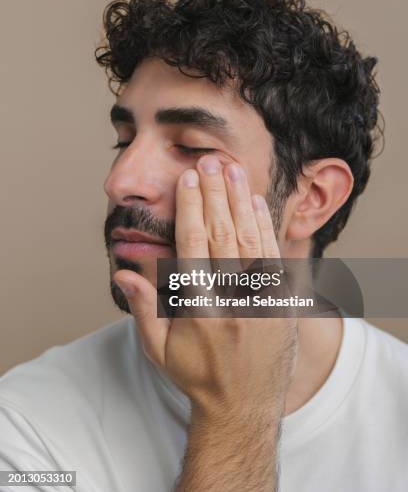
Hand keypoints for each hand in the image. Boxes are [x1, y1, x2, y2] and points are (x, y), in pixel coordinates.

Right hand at [114, 155, 297, 420]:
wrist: (246, 406)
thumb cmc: (198, 376)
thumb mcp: (161, 349)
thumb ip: (144, 308)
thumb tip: (124, 271)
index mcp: (201, 309)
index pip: (195, 245)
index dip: (192, 207)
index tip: (189, 179)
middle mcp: (234, 300)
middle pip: (223, 233)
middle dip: (215, 193)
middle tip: (209, 161)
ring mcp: (263, 300)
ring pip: (250, 238)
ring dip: (240, 200)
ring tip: (232, 169)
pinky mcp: (283, 303)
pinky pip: (274, 255)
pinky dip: (264, 225)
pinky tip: (255, 201)